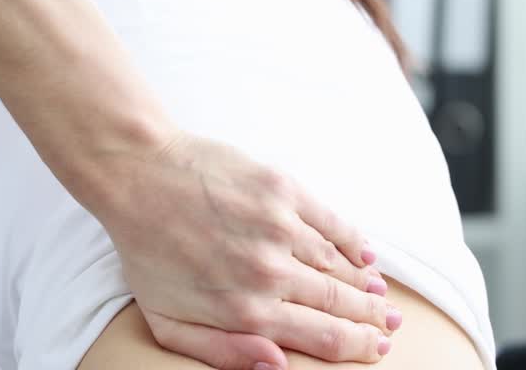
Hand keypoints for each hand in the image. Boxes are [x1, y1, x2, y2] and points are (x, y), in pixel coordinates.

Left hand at [93, 132, 397, 369]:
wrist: (136, 175)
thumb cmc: (145, 248)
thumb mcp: (167, 320)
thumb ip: (222, 353)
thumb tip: (277, 367)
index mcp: (245, 309)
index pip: (322, 337)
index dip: (357, 345)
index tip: (376, 347)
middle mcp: (269, 272)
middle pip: (339, 303)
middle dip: (370, 318)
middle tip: (389, 324)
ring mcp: (279, 228)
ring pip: (340, 264)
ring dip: (364, 282)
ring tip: (378, 293)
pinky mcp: (282, 189)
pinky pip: (332, 221)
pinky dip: (354, 240)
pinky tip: (366, 254)